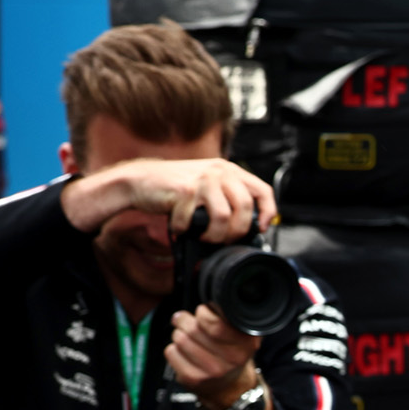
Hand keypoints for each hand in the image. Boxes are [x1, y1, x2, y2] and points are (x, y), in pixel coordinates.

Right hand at [61, 156, 277, 240]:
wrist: (140, 180)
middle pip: (245, 208)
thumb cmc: (177, 189)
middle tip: (223, 239)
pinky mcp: (185, 189)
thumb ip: (229, 199)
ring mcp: (203, 179)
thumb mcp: (210, 187)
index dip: (268, 213)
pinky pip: (195, 220)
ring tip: (203, 236)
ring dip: (214, 235)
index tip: (261, 228)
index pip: (263, 191)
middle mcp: (219, 171)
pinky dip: (186, 229)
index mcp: (230, 170)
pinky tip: (180, 227)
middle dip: (236, 232)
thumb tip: (251, 228)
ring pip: (224, 217)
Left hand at [167, 304, 260, 406]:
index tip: (203, 313)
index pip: (215, 323)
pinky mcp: (193, 379)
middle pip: (193, 329)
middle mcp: (231, 359)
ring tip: (186, 337)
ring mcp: (212, 371)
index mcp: (246, 343)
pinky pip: (171, 352)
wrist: (230, 386)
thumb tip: (210, 302)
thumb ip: (230, 317)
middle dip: (186, 320)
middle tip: (187, 322)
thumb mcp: (242, 334)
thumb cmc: (232, 353)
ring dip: (179, 334)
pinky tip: (184, 353)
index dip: (203, 313)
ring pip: (179, 339)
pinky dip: (173, 349)